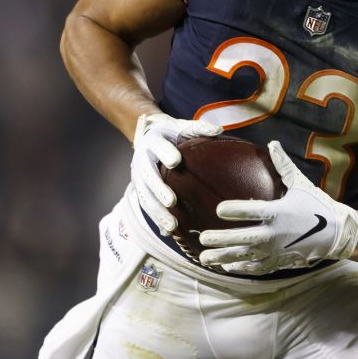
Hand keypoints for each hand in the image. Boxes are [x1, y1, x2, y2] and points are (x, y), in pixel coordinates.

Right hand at [131, 112, 221, 233]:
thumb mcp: (182, 127)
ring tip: (172, 225)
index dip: (165, 153)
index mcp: (153, 141)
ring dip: (158, 212)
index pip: (158, 146)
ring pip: (146, 197)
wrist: (148, 136)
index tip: (176, 162)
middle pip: (148, 176)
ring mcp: (139, 177)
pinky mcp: (141, 190)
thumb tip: (218, 131)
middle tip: (172, 201)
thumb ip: (198, 128)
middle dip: (159, 189)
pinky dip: (157, 219)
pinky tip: (169, 232)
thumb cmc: (172, 134)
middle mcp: (142, 160)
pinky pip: (148, 207)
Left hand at [198, 141, 357, 274]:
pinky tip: (225, 267)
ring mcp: (276, 251)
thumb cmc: (316, 205)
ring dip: (223, 257)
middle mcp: (275, 234)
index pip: (253, 211)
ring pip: (245, 256)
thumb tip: (272, 143)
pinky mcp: (278, 262)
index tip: (218, 209)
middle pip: (243, 237)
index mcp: (279, 212)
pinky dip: (239, 268)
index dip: (235, 210)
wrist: (336, 234)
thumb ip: (283, 165)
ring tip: (204, 257)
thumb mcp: (301, 184)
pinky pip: (255, 268)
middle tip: (203, 237)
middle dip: (221, 239)